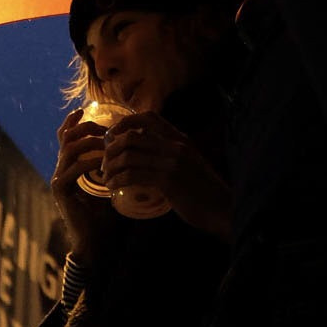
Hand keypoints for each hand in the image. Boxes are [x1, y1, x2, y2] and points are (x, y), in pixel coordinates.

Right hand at [49, 111, 117, 266]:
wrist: (94, 239)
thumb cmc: (102, 213)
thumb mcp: (106, 182)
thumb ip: (107, 163)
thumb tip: (124, 144)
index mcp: (69, 165)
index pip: (66, 136)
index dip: (73, 120)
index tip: (86, 109)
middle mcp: (60, 169)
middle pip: (66, 138)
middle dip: (85, 128)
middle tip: (103, 128)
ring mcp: (58, 179)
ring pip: (69, 150)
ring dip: (89, 144)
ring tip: (106, 144)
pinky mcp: (61, 191)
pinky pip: (72, 170)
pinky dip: (88, 163)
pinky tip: (101, 164)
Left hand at [101, 111, 232, 242]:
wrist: (222, 209)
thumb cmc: (204, 190)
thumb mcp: (189, 163)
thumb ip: (170, 153)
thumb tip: (145, 151)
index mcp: (180, 139)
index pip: (149, 118)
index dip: (126, 122)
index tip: (112, 135)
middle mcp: (175, 146)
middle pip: (132, 137)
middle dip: (111, 149)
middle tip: (104, 163)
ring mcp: (172, 162)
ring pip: (128, 156)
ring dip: (111, 167)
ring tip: (105, 178)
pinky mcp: (168, 181)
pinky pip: (133, 175)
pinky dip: (117, 180)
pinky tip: (112, 187)